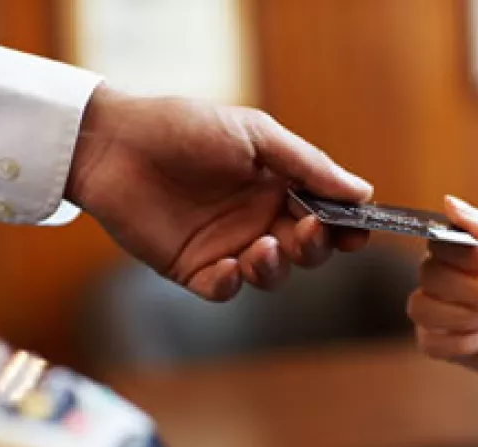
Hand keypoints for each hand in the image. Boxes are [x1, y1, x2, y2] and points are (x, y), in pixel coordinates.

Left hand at [65, 85, 371, 300]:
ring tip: (261, 247)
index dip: (346, 226)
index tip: (359, 230)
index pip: (325, 214)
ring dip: (275, 267)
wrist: (114, 144)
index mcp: (278, 186)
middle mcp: (258, 219)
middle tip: (309, 231)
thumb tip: (364, 191)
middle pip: (305, 249)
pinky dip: (232, 284)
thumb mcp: (254, 134)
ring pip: (270, 274)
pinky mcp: (192, 268)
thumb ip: (307, 164)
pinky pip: (222, 289)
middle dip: (316, 246)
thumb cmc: (186, 127)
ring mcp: (226, 245)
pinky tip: (229, 266)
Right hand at [408, 195, 477, 385]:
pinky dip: (463, 342)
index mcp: (463, 249)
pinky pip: (428, 343)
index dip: (468, 256)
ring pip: (420, 308)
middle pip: (429, 275)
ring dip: (466, 316)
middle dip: (476, 289)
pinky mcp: (444, 345)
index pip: (438, 242)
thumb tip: (448, 201)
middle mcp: (446, 276)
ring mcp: (442, 312)